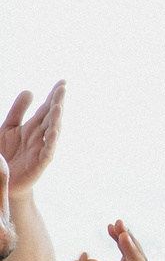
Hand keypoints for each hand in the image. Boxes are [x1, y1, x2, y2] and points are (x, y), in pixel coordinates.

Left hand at [0, 82, 62, 202]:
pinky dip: (51, 142)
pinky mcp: (39, 164)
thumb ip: (18, 110)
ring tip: (58, 106)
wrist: (3, 178)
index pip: (46, 107)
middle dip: (57, 103)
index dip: (54, 95)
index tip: (62, 82)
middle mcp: (40, 135)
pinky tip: (53, 132)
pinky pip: (48, 152)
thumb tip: (30, 90)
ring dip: (56, 120)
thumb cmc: (6, 153)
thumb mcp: (8, 128)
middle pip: (52, 117)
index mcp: (33, 126)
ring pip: (53, 132)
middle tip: (62, 89)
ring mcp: (41, 148)